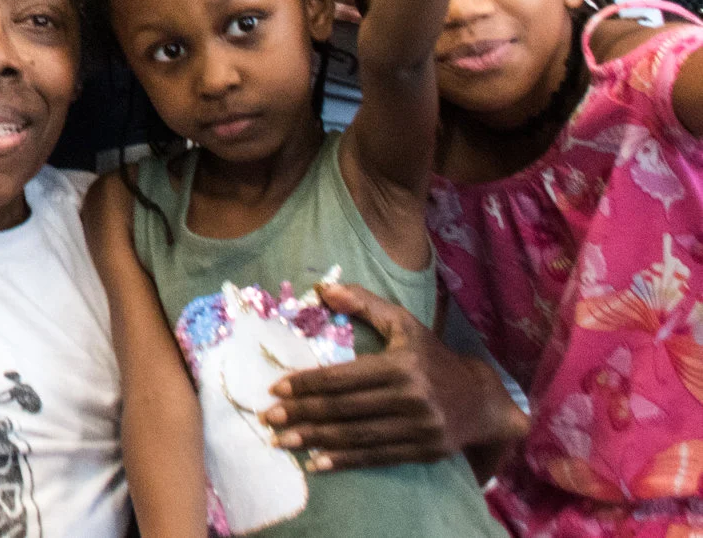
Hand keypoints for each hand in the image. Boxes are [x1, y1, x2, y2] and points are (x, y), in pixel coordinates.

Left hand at [264, 281, 523, 470]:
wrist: (483, 400)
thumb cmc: (433, 357)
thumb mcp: (404, 324)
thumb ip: (364, 303)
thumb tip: (323, 288)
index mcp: (402, 365)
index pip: (343, 377)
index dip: (307, 384)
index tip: (275, 389)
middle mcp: (412, 398)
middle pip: (345, 409)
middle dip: (302, 414)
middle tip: (267, 418)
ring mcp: (420, 428)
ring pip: (357, 436)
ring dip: (315, 440)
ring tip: (282, 441)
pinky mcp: (424, 451)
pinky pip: (376, 458)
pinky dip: (344, 461)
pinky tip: (316, 463)